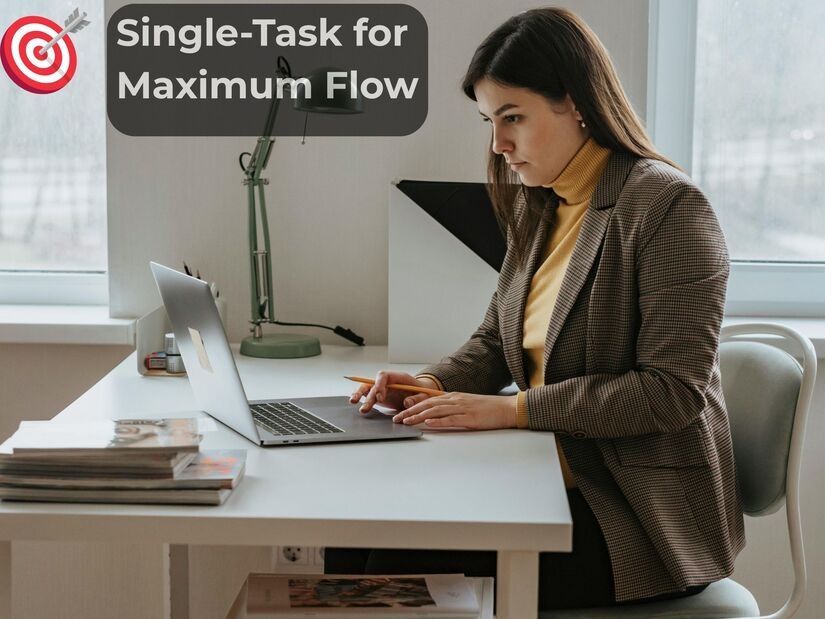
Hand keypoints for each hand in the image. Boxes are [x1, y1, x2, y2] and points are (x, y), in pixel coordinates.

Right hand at [351, 371, 439, 412]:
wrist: (421, 394)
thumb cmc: (422, 392)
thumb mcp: (424, 395)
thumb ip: (417, 399)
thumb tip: (407, 403)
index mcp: (398, 377)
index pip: (384, 376)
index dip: (380, 385)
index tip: (380, 397)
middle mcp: (387, 381)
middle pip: (373, 383)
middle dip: (368, 394)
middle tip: (366, 406)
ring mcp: (382, 388)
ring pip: (367, 388)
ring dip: (360, 394)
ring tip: (354, 402)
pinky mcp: (378, 395)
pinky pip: (367, 394)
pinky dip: (361, 397)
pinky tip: (355, 402)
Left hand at [392, 392, 517, 429]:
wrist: (507, 408)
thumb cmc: (488, 409)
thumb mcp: (467, 405)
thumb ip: (451, 408)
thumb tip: (435, 415)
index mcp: (453, 397)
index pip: (428, 401)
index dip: (412, 407)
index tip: (401, 413)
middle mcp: (455, 400)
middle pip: (428, 405)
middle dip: (410, 412)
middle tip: (397, 419)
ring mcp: (462, 408)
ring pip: (435, 411)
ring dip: (419, 416)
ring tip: (406, 422)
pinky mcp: (470, 418)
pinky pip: (451, 419)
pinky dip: (438, 421)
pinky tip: (428, 423)